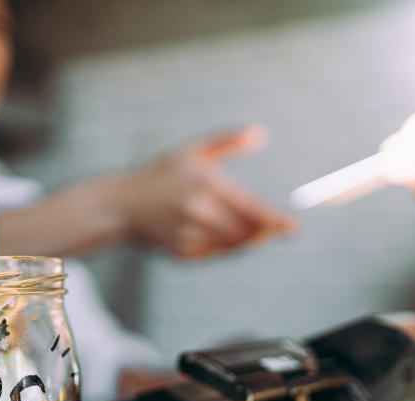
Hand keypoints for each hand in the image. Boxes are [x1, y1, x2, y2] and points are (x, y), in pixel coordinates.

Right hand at [116, 125, 294, 258]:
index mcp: (207, 185)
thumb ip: (227, 141)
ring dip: (244, 241)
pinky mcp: (182, 252)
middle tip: (273, 230)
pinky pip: (213, 254)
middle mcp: (199, 212)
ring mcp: (189, 235)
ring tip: (247, 231)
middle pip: (246, 232)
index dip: (276, 222)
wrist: (121, 205)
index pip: (253, 210)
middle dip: (262, 232)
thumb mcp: (192, 151)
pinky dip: (221, 248)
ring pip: (232, 246)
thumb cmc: (159, 175)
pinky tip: (216, 236)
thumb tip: (260, 133)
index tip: (293, 229)